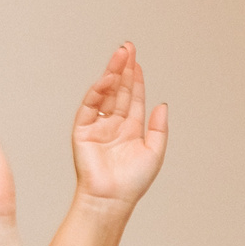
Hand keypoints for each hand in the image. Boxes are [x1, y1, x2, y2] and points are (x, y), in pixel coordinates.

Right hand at [70, 41, 168, 209]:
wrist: (112, 198)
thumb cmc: (132, 182)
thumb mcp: (154, 151)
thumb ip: (158, 128)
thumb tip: (162, 104)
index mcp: (130, 130)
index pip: (134, 99)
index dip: (137, 80)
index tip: (138, 61)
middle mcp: (114, 125)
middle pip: (120, 91)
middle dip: (124, 69)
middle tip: (128, 47)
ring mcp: (98, 126)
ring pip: (106, 94)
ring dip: (112, 74)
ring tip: (120, 55)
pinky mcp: (83, 130)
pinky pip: (91, 106)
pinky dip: (98, 91)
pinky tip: (108, 77)